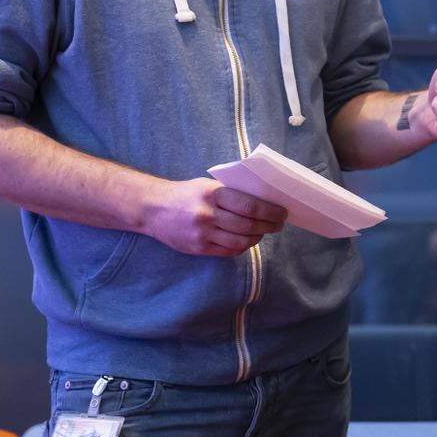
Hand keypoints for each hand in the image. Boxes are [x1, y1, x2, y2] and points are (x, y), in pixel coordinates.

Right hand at [141, 177, 287, 256]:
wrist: (154, 209)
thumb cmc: (186, 194)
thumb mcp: (207, 185)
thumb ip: (231, 192)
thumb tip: (263, 200)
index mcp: (212, 193)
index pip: (250, 205)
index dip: (270, 211)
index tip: (282, 212)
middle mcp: (207, 214)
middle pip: (248, 225)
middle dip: (269, 226)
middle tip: (279, 224)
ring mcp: (203, 234)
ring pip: (240, 241)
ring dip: (257, 238)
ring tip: (264, 232)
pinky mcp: (198, 249)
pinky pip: (228, 251)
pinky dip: (242, 246)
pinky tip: (247, 240)